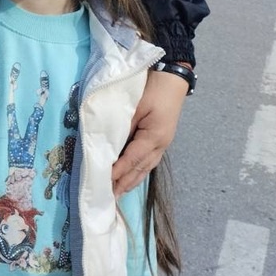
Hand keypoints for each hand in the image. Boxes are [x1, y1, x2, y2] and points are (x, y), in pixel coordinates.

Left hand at [112, 68, 187, 195]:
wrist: (172, 78)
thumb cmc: (151, 88)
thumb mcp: (134, 105)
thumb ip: (122, 125)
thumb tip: (107, 142)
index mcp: (154, 137)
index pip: (131, 159)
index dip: (117, 171)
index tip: (103, 182)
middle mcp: (160, 145)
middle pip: (140, 168)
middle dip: (124, 183)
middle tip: (108, 197)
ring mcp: (162, 143)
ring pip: (145, 167)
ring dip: (131, 180)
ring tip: (118, 192)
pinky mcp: (160, 139)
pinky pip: (147, 160)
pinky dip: (137, 170)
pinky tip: (130, 176)